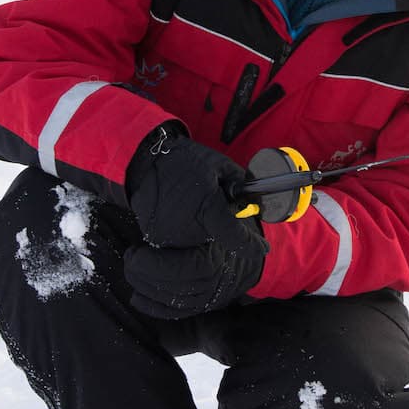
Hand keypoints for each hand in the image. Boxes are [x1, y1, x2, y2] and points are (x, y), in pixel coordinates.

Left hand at [124, 232, 266, 319]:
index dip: (151, 264)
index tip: (135, 252)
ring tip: (130, 271)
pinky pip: (170, 313)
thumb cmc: (217, 237)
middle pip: (169, 287)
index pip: (177, 270)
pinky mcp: (194, 309)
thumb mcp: (218, 224)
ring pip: (167, 301)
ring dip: (143, 288)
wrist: (240, 261)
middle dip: (143, 274)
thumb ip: (218, 226)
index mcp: (210, 265)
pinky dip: (151, 307)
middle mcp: (207, 287)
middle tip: (129, 259)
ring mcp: (201, 301)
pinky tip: (136, 297)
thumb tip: (212, 224)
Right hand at [128, 126, 251, 250]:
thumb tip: (256, 201)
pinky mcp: (155, 239)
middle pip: (217, 240)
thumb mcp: (220, 166)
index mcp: (207, 208)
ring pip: (198, 243)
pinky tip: (179, 211)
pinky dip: (184, 230)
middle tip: (210, 205)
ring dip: (201, 230)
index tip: (263, 247)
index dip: (253, 246)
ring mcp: (169, 237)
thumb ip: (241, 185)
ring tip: (191, 205)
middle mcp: (188, 228)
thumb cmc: (184, 161)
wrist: (145, 161)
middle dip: (220, 227)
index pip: (236, 238)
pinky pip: (179, 242)